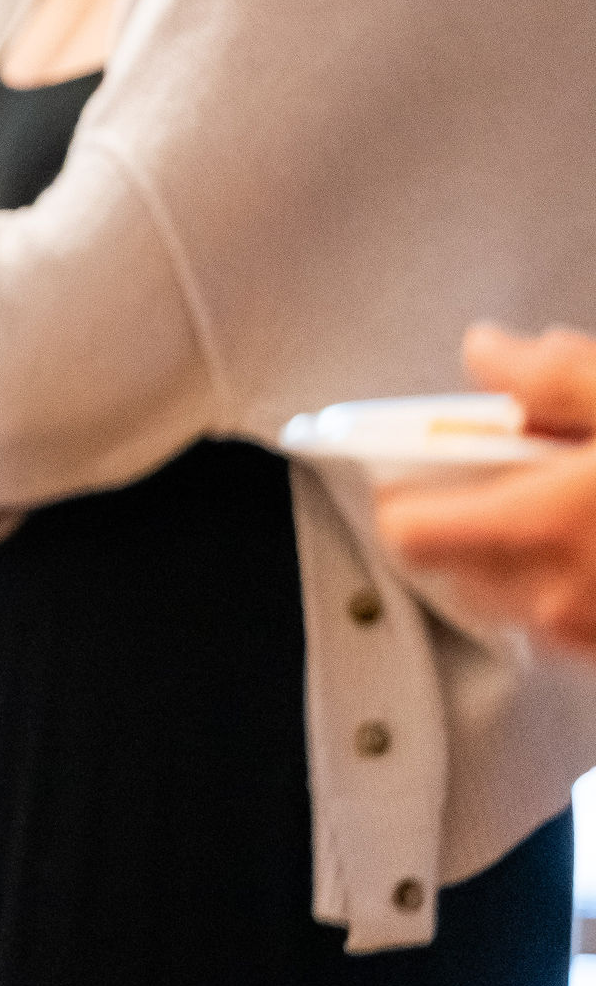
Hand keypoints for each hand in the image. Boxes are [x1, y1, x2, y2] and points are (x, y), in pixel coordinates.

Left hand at [377, 324, 595, 661]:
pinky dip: (580, 590)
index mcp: (546, 526)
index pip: (409, 529)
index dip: (407, 487)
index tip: (432, 458)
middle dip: (473, 522)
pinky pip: (575, 631)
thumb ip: (549, 378)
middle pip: (454, 569)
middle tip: (528, 473)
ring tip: (586, 506)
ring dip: (529, 559)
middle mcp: (561, 598)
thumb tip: (485, 354)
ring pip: (516, 602)